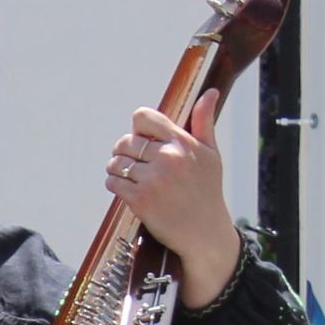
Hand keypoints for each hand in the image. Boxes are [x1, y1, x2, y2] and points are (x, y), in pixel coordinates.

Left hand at [108, 91, 239, 307]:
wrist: (205, 232)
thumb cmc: (207, 191)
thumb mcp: (211, 154)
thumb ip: (204, 122)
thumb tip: (210, 92)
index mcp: (182, 142)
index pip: (142, 118)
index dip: (137, 129)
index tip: (143, 142)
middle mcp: (167, 157)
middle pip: (124, 141)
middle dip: (125, 152)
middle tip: (134, 164)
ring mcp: (152, 179)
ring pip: (115, 163)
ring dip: (117, 170)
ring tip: (130, 177)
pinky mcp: (140, 199)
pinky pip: (113, 183)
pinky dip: (115, 185)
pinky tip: (127, 190)